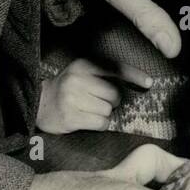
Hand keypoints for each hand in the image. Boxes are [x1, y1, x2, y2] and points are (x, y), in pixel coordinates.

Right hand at [36, 57, 153, 134]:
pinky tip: (87, 120)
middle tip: (98, 101)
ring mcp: (72, 98)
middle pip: (115, 94)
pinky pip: (101, 123)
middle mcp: (78, 79)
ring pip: (108, 110)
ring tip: (89, 110)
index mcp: (84, 65)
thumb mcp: (84, 73)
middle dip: (112, 101)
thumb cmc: (70, 89)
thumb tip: (141, 82)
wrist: (40, 104)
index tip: (149, 83)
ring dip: (104, 114)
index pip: (115, 68)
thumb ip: (106, 74)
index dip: (134, 76)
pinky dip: (100, 124)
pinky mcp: (71, 117)